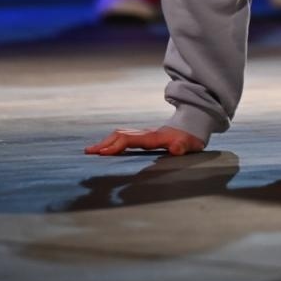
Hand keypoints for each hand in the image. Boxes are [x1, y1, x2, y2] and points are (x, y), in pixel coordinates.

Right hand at [85, 126, 205, 156]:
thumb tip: (176, 149)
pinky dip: (111, 141)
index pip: (130, 140)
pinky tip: (105, 148)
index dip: (116, 146)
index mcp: (153, 137)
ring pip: (120, 134)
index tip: (102, 153)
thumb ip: (183, 147)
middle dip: (104, 143)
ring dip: (105, 141)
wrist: (192, 128)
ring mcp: (143, 133)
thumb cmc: (190, 139)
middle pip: (120, 135)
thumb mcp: (190, 144)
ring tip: (90, 150)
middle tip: (88, 152)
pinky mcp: (142, 136)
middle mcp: (145, 133)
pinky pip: (123, 136)